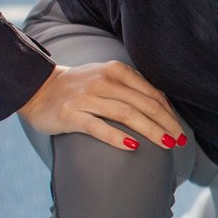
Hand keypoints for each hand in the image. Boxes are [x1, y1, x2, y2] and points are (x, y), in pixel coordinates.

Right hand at [18, 61, 184, 150]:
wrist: (37, 89)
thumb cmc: (80, 87)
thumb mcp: (107, 78)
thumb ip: (132, 88)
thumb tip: (164, 108)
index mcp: (115, 71)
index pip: (151, 93)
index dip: (169, 112)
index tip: (180, 129)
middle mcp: (102, 82)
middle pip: (143, 104)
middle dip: (166, 123)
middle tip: (180, 141)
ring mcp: (85, 98)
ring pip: (126, 115)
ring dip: (151, 131)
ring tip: (166, 144)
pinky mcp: (70, 114)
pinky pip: (98, 127)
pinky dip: (117, 137)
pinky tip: (133, 147)